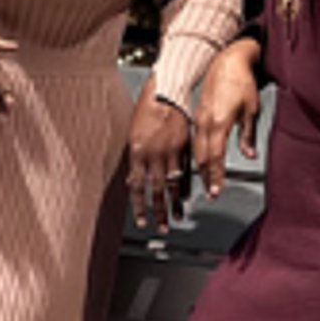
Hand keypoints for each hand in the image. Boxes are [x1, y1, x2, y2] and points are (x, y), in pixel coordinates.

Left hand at [127, 91, 192, 232]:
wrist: (165, 93)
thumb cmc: (146, 110)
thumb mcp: (132, 135)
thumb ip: (133, 161)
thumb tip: (132, 181)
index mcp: (137, 153)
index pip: (137, 187)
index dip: (139, 207)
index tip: (141, 221)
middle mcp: (154, 155)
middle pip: (155, 190)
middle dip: (158, 212)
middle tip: (160, 227)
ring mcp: (171, 152)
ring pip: (172, 184)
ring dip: (174, 204)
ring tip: (175, 218)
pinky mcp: (185, 147)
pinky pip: (186, 171)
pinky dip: (186, 186)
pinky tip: (187, 197)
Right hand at [192, 39, 260, 197]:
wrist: (227, 61)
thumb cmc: (241, 82)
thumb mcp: (251, 110)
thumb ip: (248, 135)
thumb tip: (250, 154)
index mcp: (219, 122)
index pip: (216, 157)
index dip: (215, 176)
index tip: (216, 191)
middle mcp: (205, 122)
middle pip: (202, 157)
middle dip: (206, 177)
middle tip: (210, 193)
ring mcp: (199, 118)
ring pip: (196, 149)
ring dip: (201, 167)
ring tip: (206, 181)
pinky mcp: (197, 114)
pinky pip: (194, 139)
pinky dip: (197, 153)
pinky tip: (200, 161)